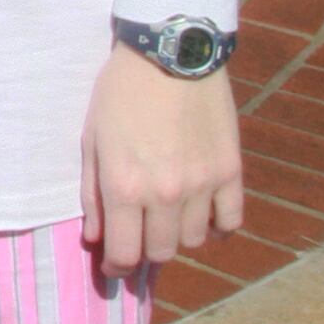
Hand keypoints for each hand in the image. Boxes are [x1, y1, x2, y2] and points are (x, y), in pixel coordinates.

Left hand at [80, 43, 247, 275]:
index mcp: (126, 187)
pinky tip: (205, 219)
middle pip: (162, 252)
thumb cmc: (120, 93)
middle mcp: (166, 194)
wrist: (170, 53)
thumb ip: (92, 193)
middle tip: (138, 239)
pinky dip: (219, 228)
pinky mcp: (231, 171)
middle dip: (145, 252)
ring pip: (195, 241)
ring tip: (167, 220)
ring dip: (179, 237)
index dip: (116, 269)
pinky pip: (232, 221)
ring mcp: (203, 185)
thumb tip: (96, 238)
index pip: (125, 254)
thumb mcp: (92, 139)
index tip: (113, 268)